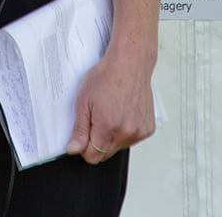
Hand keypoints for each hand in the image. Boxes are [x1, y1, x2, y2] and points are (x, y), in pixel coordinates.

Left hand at [65, 49, 156, 164]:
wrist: (129, 63)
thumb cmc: (107, 76)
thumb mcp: (83, 101)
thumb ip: (79, 130)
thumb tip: (73, 150)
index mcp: (108, 127)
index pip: (92, 157)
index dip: (84, 147)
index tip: (83, 134)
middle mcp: (126, 132)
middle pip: (105, 155)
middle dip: (97, 142)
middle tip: (96, 118)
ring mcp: (139, 131)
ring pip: (118, 148)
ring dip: (111, 137)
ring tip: (111, 113)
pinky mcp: (148, 128)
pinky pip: (131, 140)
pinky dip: (125, 131)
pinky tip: (122, 113)